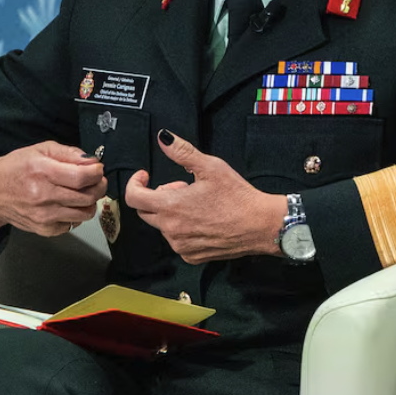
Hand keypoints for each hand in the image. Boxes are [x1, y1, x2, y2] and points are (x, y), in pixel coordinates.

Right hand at [0, 141, 106, 238]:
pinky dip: (75, 214)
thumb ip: (68, 153)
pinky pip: (73, 224)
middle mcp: (43, 195)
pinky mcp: (44, 229)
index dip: (97, 173)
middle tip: (96, 181)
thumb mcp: (40, 150)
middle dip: (99, 186)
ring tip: (83, 193)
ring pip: (85, 213)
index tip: (98, 169)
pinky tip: (67, 204)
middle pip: (88, 196)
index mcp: (42, 171)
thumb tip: (92, 162)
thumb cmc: (16, 168)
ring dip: (90, 202)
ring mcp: (44, 216)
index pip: (82, 177)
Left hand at [125, 131, 286, 263]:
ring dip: (172, 213)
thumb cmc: (238, 197)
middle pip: (146, 211)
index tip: (145, 177)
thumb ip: (182, 152)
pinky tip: (202, 220)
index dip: (135, 183)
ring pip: (163, 226)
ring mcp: (181, 246)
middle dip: (158, 196)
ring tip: (197, 204)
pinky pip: (177, 240)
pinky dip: (183, 229)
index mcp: (171, 207)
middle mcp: (171, 230)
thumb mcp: (210, 167)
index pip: (134, 197)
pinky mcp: (192, 256)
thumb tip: (163, 138)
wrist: (261, 225)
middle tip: (182, 188)